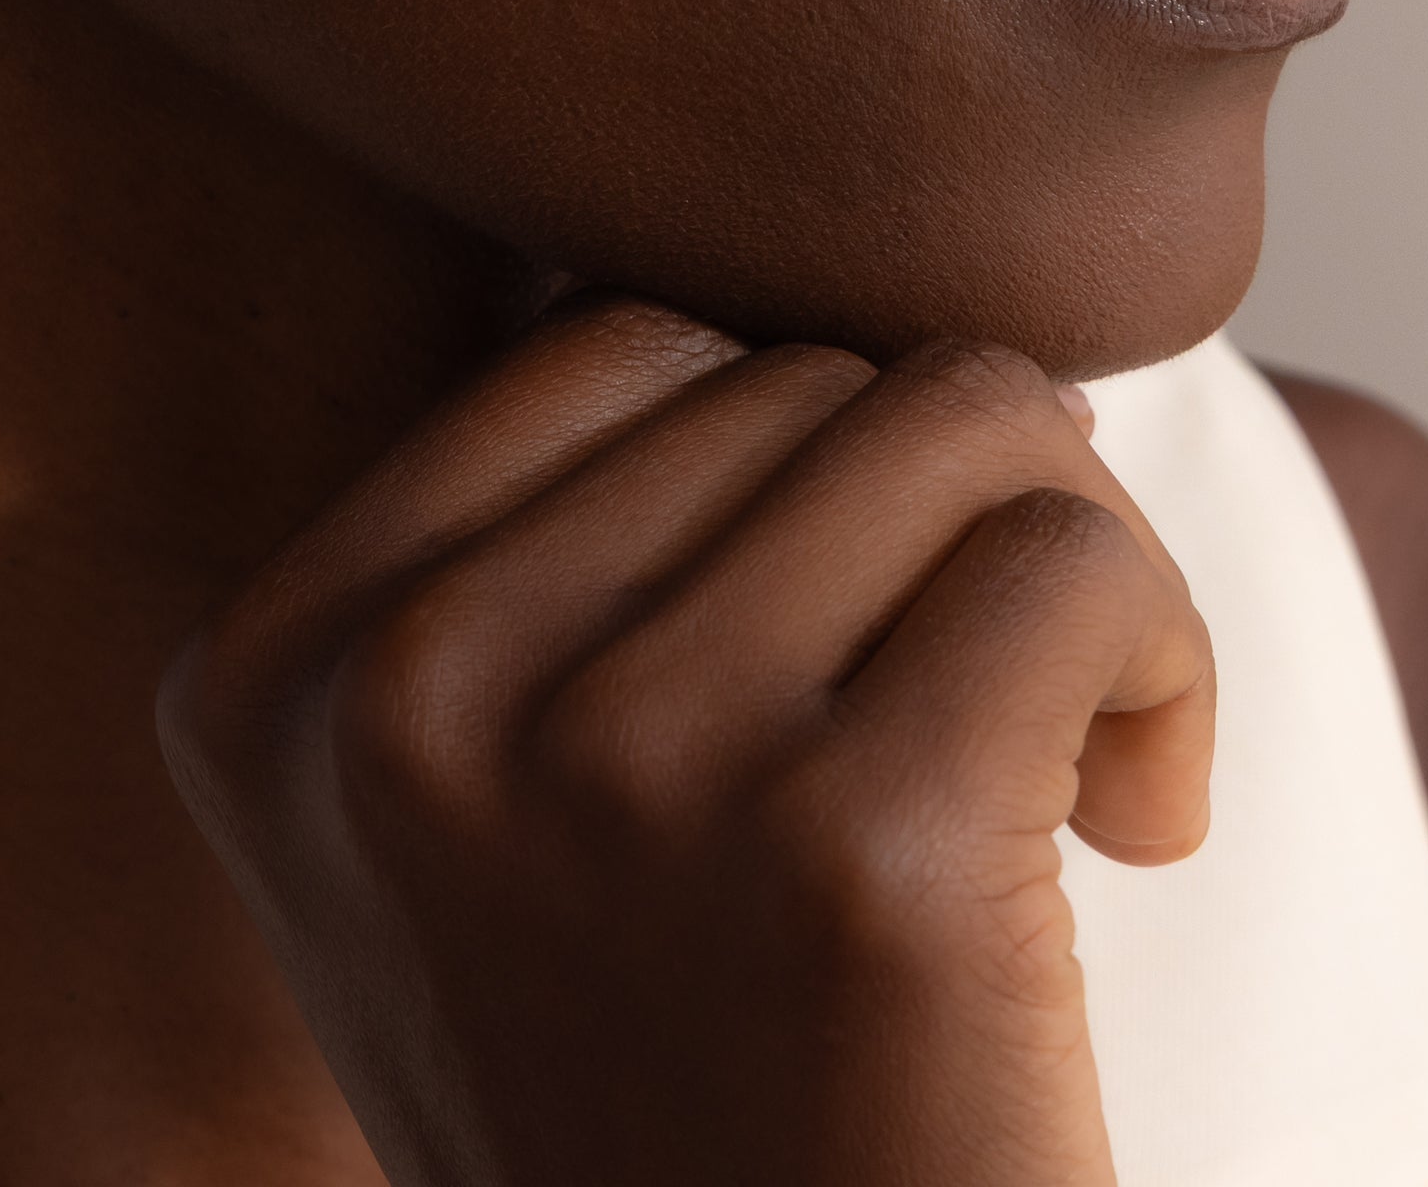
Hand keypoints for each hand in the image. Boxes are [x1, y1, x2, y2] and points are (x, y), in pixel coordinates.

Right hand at [157, 302, 1213, 1186]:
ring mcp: (608, 766)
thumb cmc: (667, 1102)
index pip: (608, 347)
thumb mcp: (457, 832)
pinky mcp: (848, 848)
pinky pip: (1066, 557)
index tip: (835, 642)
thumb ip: (511, 569)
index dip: (780, 464)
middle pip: (782, 371)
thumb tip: (774, 326)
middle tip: (968, 716)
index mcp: (270, 673)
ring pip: (944, 417)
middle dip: (925, 513)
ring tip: (1054, 752)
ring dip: (1061, 563)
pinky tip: (1132, 816)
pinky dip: (1157, 661)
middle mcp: (398, 698)